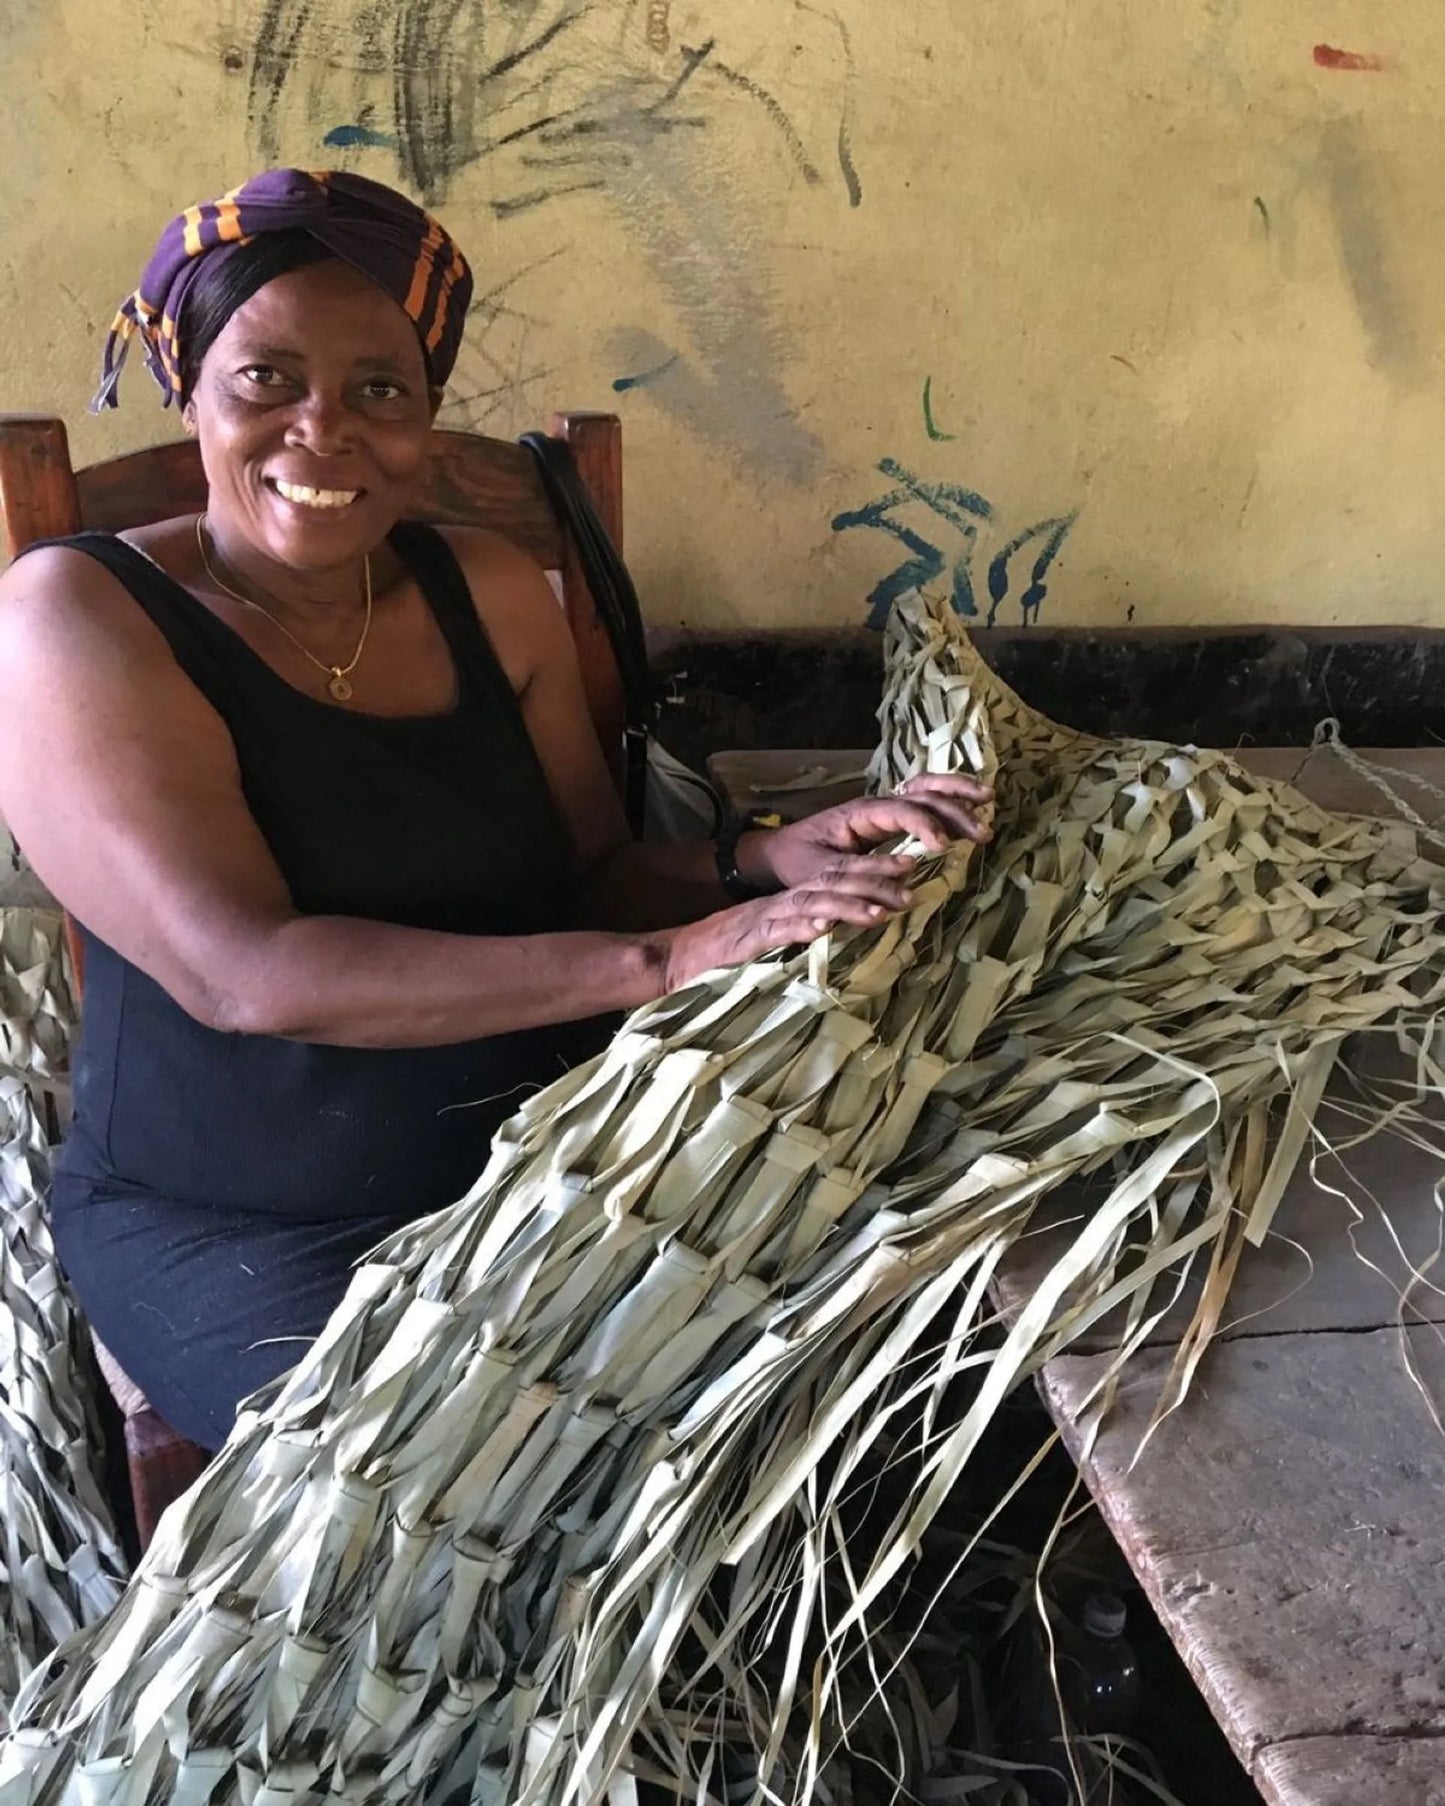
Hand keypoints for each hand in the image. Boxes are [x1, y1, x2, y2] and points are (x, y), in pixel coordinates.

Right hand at [659, 866, 918, 992]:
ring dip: (848, 905)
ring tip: (881, 910)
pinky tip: (824, 928)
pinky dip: (802, 927)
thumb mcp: (782, 940)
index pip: (840, 878)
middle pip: (834, 883)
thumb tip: (853, 934)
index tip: (910, 868)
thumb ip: (813, 933)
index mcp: (796, 901)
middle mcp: (786, 903)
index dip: (874, 871)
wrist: (682, 958)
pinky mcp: (751, 939)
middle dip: (873, 880)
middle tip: (912, 879)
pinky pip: (779, 930)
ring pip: (813, 903)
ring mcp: (768, 918)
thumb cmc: (734, 954)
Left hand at [739, 773, 993, 894]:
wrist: (779, 852)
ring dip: (958, 795)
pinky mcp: (889, 821)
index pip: (900, 810)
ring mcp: (884, 810)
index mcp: (858, 814)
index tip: (942, 847)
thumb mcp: (820, 874)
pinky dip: (950, 802)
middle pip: (922, 793)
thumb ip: (857, 879)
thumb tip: (900, 890)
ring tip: (989, 802)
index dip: (924, 824)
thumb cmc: (797, 862)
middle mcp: (875, 806)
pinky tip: (972, 810)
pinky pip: (924, 803)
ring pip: (927, 789)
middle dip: (954, 808)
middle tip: (983, 832)